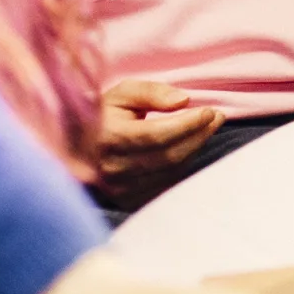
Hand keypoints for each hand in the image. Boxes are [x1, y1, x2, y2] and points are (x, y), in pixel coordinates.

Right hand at [96, 80, 222, 197]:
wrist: (77, 150)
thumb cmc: (104, 116)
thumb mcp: (122, 93)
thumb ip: (152, 92)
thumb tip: (184, 101)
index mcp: (108, 138)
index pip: (157, 134)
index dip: (187, 124)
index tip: (209, 111)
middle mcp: (113, 168)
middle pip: (169, 155)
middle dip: (198, 135)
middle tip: (216, 117)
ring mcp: (120, 189)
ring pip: (171, 170)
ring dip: (196, 148)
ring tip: (208, 127)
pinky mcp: (129, 201)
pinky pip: (167, 183)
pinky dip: (184, 164)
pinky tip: (191, 146)